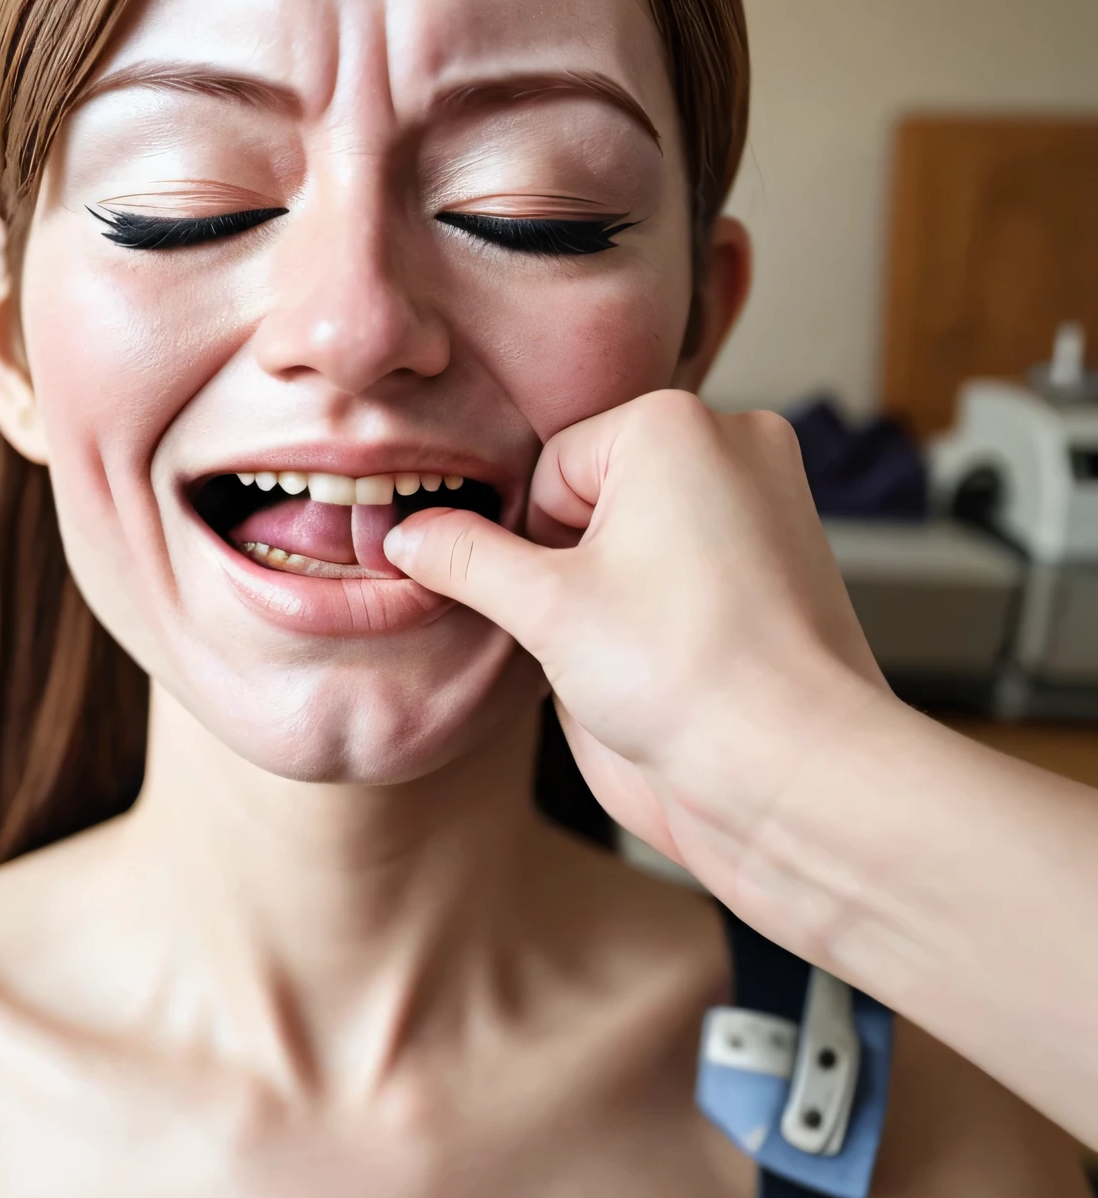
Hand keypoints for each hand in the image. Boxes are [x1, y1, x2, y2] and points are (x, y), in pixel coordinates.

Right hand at [384, 391, 889, 887]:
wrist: (789, 773)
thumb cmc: (686, 679)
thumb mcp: (543, 609)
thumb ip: (462, 558)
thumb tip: (408, 537)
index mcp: (674, 423)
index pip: (546, 470)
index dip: (535, 547)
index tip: (567, 605)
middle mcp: (731, 444)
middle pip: (593, 495)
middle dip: (577, 563)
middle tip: (610, 631)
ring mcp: (767, 502)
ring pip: (637, 534)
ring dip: (616, 590)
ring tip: (646, 649)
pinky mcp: (781, 564)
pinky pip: (686, 564)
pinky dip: (663, 607)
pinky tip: (674, 658)